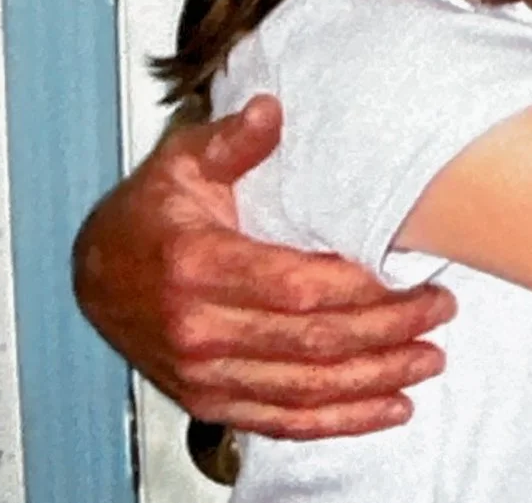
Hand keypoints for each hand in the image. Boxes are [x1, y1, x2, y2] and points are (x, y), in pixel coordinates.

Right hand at [70, 93, 455, 436]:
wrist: (93, 276)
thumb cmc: (148, 216)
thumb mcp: (183, 163)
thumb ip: (234, 141)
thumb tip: (271, 111)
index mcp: (197, 267)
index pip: (296, 288)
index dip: (361, 289)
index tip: (411, 276)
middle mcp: (199, 330)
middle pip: (312, 342)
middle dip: (386, 331)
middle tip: (438, 311)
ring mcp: (204, 374)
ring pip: (306, 388)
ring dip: (375, 379)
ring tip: (427, 359)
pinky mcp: (210, 402)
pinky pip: (283, 421)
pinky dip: (340, 420)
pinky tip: (387, 408)